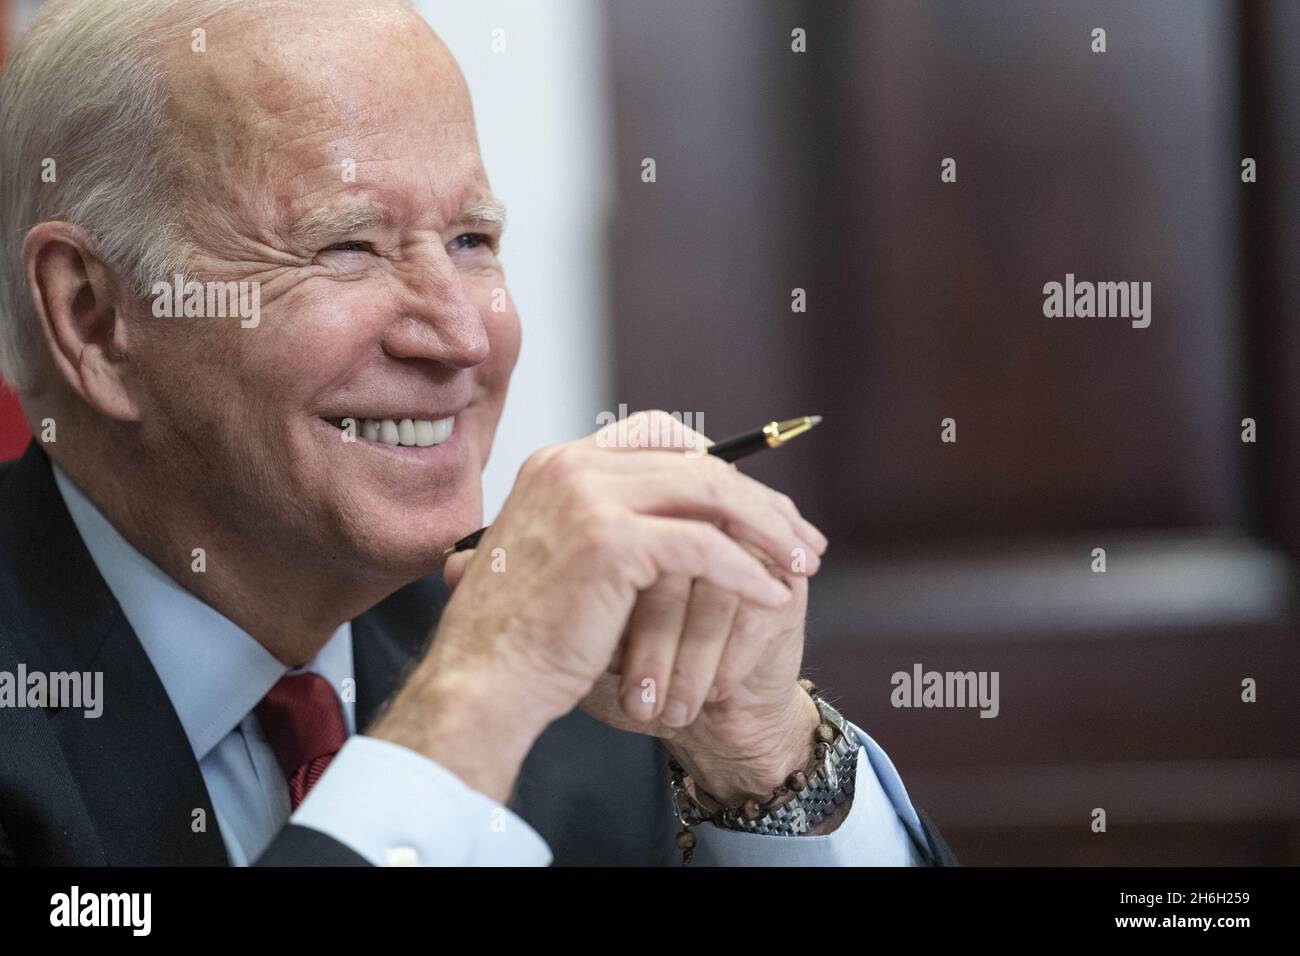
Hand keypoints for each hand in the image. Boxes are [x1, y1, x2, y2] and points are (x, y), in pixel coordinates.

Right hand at [371, 411, 824, 801]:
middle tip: (803, 540)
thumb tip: (681, 519)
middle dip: (761, 502)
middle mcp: (571, 466)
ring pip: (711, 494)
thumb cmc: (522, 637)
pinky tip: (773, 597)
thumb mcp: (561, 558)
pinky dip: (747, 572)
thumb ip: (608, 524)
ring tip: (803, 564)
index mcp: (558, 464)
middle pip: (697, 462)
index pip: (662, 437)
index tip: (762, 507)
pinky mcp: (610, 540)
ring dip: (768, 530)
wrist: (483, 682)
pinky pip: (705, 547)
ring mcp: (588, 496)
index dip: (722, 468)